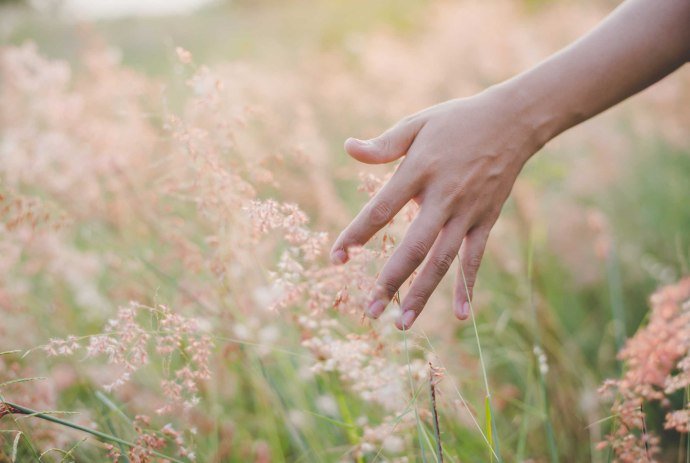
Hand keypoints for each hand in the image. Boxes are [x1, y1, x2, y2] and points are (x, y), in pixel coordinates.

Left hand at [330, 87, 542, 329]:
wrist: (513, 121)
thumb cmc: (457, 121)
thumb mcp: (417, 124)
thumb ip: (383, 145)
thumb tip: (347, 148)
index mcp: (419, 171)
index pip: (380, 210)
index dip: (355, 235)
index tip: (335, 257)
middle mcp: (443, 196)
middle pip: (413, 246)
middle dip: (390, 281)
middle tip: (370, 310)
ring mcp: (467, 212)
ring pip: (443, 260)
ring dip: (422, 293)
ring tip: (402, 323)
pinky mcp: (486, 220)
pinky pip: (475, 259)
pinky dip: (467, 287)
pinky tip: (460, 316)